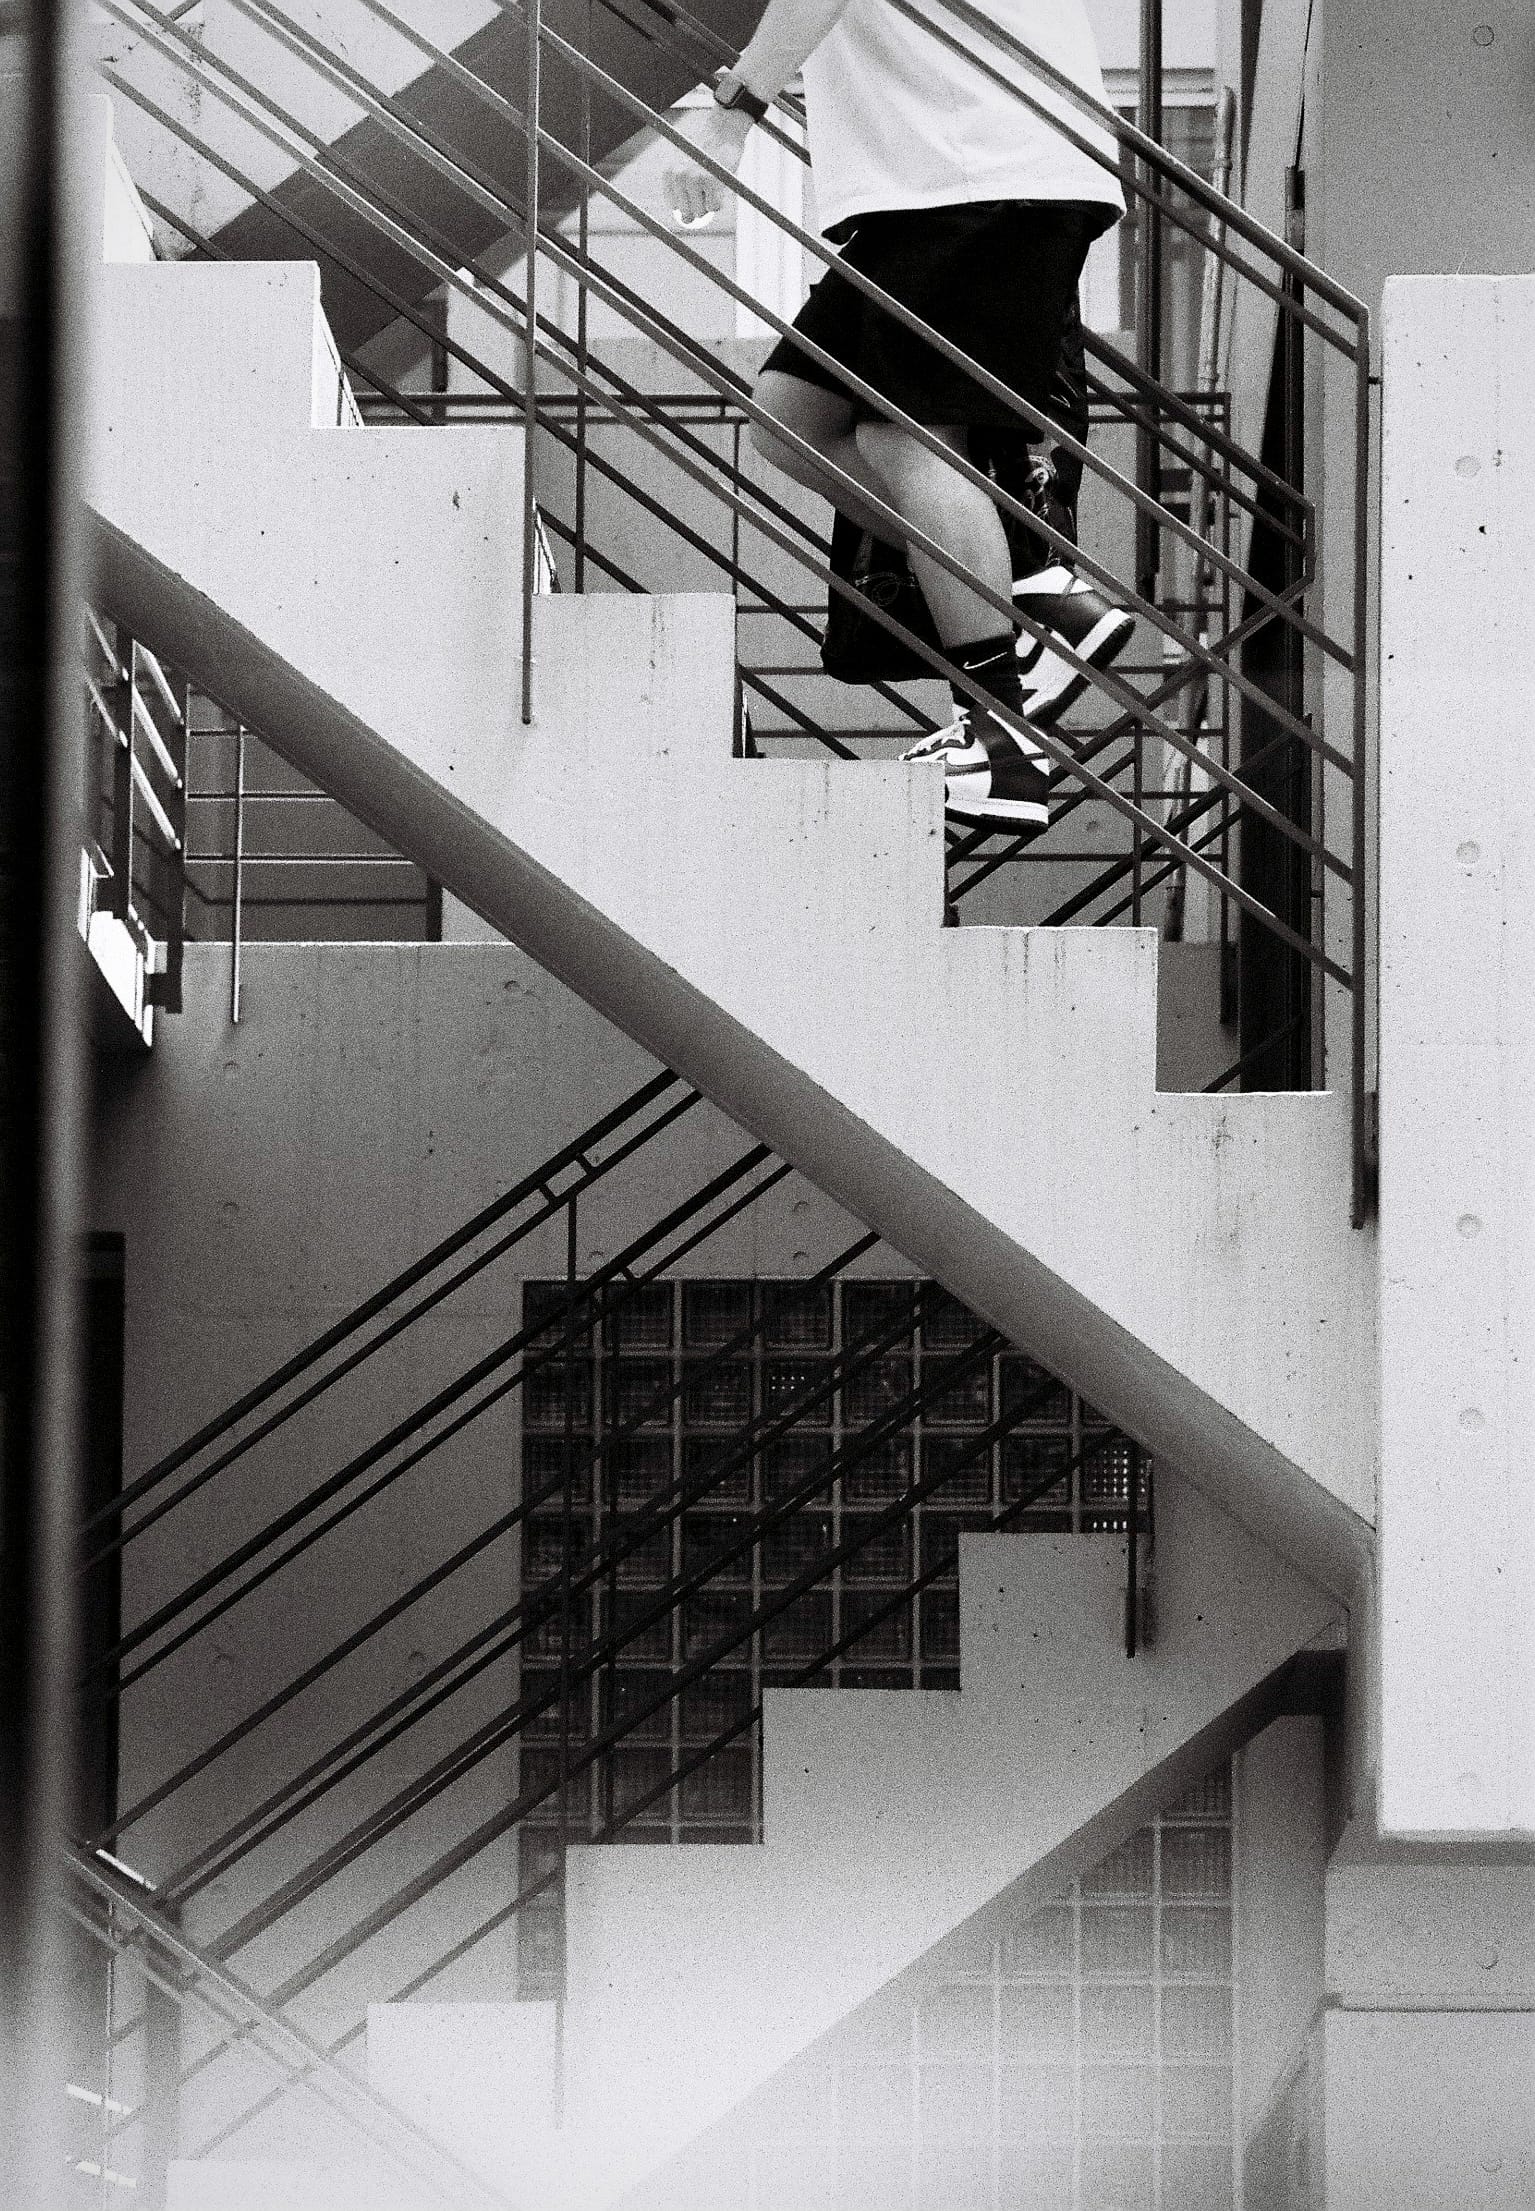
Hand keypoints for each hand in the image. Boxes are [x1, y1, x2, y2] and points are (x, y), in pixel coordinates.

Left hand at [664, 103, 752, 226]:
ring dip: (710, 204)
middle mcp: (678, 177)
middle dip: (699, 207)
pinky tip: (720, 184)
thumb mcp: (687, 166)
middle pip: (687, 214)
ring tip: (713, 182)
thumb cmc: (707, 151)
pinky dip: (720, 201)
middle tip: (707, 188)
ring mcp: (693, 179)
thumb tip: (686, 221)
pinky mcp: (710, 182)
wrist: (723, 130)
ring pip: (701, 212)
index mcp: (669, 174)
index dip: (687, 204)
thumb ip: (682, 189)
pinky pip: (714, 208)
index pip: (674, 206)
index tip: (696, 194)